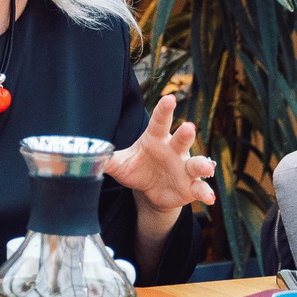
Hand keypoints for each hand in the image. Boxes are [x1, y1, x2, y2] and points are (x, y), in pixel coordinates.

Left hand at [103, 93, 216, 218]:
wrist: (151, 192)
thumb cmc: (137, 169)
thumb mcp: (121, 164)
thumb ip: (106, 158)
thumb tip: (87, 154)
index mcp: (156, 139)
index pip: (159, 122)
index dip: (164, 110)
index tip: (169, 98)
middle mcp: (174, 150)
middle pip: (181, 139)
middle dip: (185, 134)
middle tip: (189, 127)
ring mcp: (184, 168)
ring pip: (196, 163)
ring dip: (202, 164)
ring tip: (205, 167)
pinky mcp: (190, 186)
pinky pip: (200, 188)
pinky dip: (205, 192)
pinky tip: (209, 198)